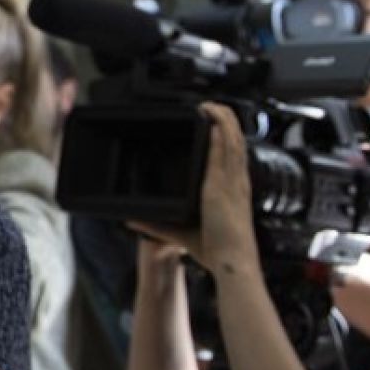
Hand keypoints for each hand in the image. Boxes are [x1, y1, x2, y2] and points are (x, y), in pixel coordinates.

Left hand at [131, 102, 255, 272]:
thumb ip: (157, 226)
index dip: (230, 140)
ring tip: (212, 105)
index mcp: (234, 193)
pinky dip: (220, 134)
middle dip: (228, 122)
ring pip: (233, 142)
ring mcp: (231, 183)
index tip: (220, 127)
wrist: (232, 263)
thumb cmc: (216, 252)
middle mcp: (236, 184)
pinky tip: (213, 120)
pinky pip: (224, 152)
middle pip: (236, 143)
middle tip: (215, 107)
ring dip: (223, 120)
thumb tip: (132, 222)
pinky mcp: (220, 186)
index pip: (234, 159)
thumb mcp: (182, 234)